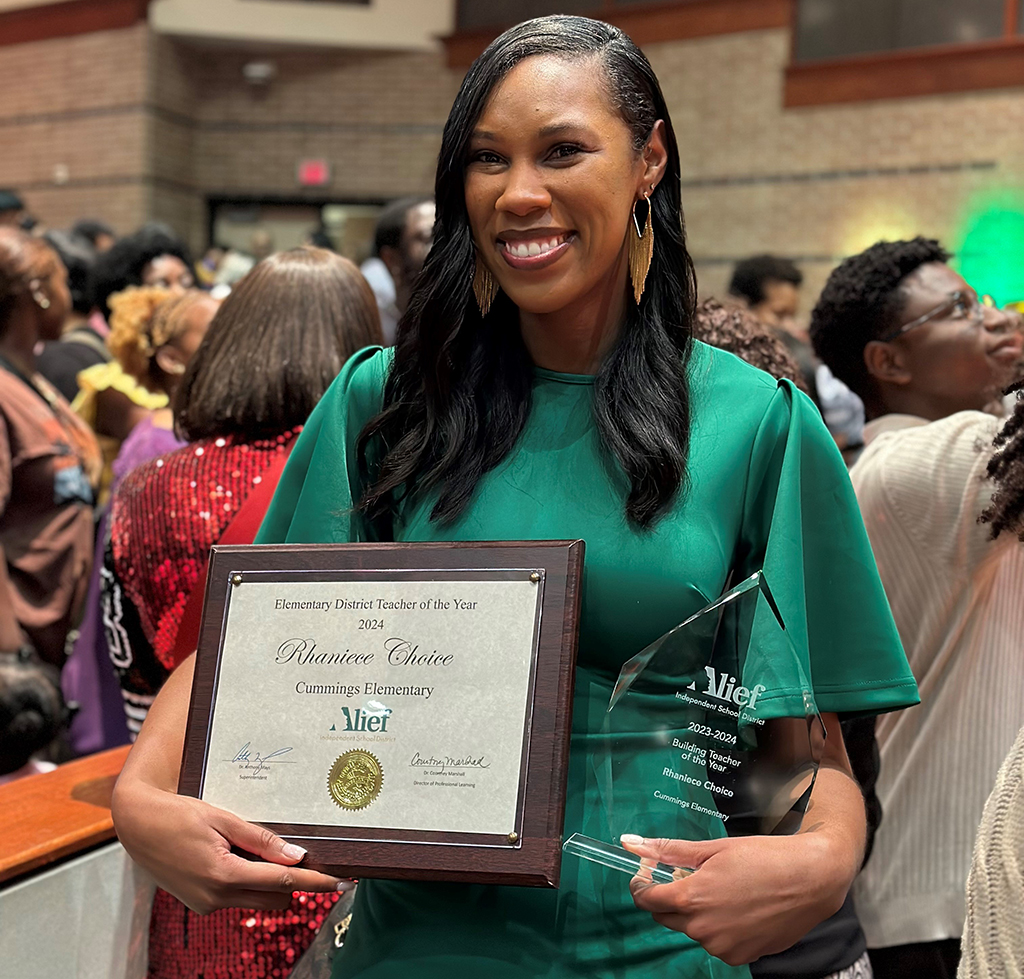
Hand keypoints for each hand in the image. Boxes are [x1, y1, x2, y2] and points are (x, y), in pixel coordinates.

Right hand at [112, 778, 350, 913]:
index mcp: (224, 875)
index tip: (341, 884)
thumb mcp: (223, 819)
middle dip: (292, 881)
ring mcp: (206, 904)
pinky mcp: (200, 903)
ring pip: (256, 901)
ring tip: (254, 846)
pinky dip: (247, 880)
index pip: (283, 883)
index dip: (315, 883)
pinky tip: (236, 854)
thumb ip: (261, 839)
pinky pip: (237, 897)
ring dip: (268, 881)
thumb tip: (296, 856)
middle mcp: (215, 898)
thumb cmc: (177, 814)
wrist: (135, 824)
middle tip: (296, 851)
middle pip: (275, 899)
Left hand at [622, 832, 852, 965]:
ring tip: (721, 889)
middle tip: (687, 875)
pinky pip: (716, 942)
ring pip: (692, 930)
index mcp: (692, 898)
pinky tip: (736, 907)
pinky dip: (717, 926)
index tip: (647, 874)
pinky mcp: (741, 957)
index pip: (647, 900)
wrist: (810, 880)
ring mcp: (722, 947)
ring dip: (695, 912)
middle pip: (666, 917)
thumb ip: (669, 850)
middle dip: (669, 897)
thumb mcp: (712, 848)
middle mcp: (704, 929)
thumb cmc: (763, 857)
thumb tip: (630, 843)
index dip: (642, 885)